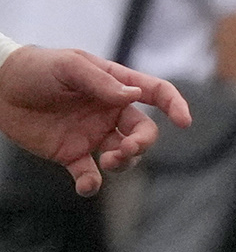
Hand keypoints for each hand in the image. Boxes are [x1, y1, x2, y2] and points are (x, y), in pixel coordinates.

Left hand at [0, 45, 186, 192]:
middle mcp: (109, 112)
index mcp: (115, 86)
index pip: (156, 93)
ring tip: (106, 162)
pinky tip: (87, 185)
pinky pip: (89, 175)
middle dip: (142, 144)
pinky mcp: (71, 154)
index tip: (184, 121)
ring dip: (123, 163)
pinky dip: (91, 184)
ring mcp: (92, 134)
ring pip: (124, 155)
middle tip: (125, 150)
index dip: (175, 105)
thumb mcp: (69, 66)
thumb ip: (102, 82)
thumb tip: (134, 97)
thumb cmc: (36, 68)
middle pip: (144, 132)